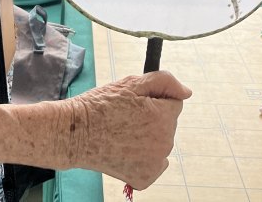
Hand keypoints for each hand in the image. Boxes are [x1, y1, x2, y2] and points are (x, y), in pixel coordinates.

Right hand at [63, 71, 190, 188]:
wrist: (74, 133)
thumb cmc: (99, 106)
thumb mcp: (131, 83)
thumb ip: (164, 82)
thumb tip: (187, 92)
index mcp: (164, 118)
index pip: (174, 103)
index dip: (155, 99)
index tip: (136, 102)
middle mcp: (164, 143)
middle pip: (168, 123)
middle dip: (152, 117)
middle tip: (126, 117)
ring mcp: (155, 163)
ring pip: (160, 142)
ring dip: (148, 137)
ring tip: (122, 132)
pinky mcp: (145, 178)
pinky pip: (154, 163)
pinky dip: (143, 157)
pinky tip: (125, 149)